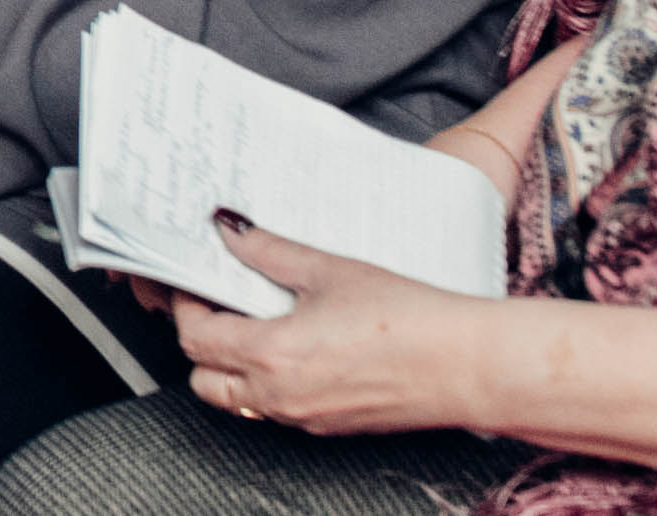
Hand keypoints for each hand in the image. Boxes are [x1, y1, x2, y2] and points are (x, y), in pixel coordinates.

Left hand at [173, 227, 503, 439]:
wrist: (469, 366)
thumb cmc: (409, 319)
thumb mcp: (329, 270)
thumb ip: (269, 250)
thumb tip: (230, 230)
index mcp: (271, 356)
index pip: (196, 338)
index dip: (187, 306)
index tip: (195, 281)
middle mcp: (281, 396)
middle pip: (205, 380)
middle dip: (202, 343)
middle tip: (218, 305)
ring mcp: (307, 417)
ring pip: (240, 400)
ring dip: (233, 367)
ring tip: (257, 322)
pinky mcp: (333, 426)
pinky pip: (280, 409)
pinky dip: (270, 383)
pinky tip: (296, 346)